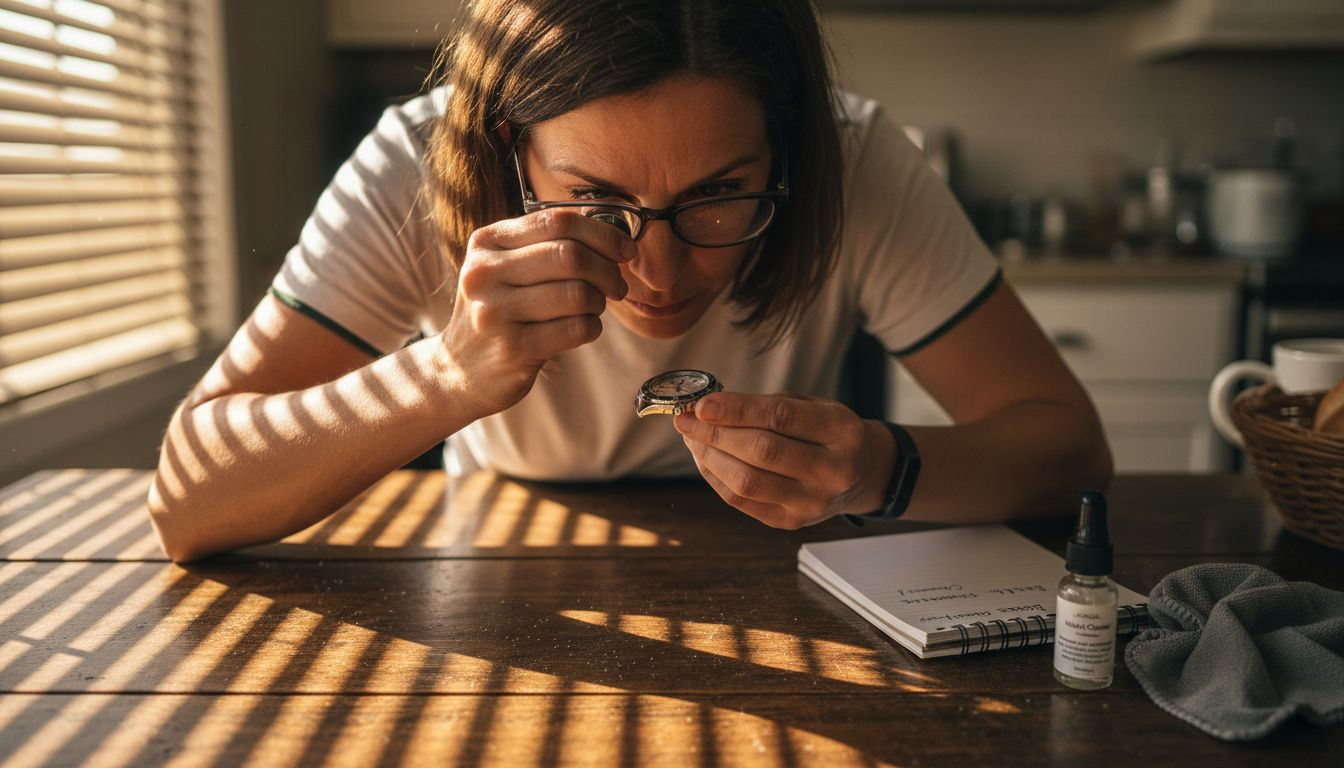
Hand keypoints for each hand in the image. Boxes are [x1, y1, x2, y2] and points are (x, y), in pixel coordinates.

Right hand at [435, 210, 635, 417]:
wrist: (457, 371)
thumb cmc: (498, 312)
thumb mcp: (504, 269)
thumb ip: (546, 246)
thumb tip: (614, 238)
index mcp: (487, 242)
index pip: (557, 221)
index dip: (603, 234)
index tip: (626, 250)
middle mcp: (484, 273)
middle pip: (571, 256)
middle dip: (608, 271)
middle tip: (617, 286)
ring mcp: (495, 312)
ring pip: (578, 294)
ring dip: (599, 302)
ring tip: (593, 309)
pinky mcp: (512, 349)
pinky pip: (576, 329)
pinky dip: (592, 328)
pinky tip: (583, 329)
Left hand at [674, 392, 893, 528]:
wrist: (862, 474)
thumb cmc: (830, 433)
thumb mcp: (815, 406)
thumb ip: (768, 405)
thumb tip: (709, 408)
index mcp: (842, 430)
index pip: (782, 418)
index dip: (737, 409)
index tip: (703, 403)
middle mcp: (832, 471)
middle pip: (762, 451)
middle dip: (715, 433)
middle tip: (686, 418)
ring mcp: (812, 502)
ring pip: (747, 482)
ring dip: (710, 456)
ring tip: (692, 436)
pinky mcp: (791, 522)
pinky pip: (741, 501)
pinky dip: (715, 477)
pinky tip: (705, 457)